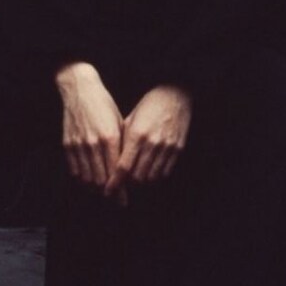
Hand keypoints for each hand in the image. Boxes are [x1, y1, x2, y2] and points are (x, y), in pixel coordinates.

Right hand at [56, 61, 127, 203]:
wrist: (80, 90)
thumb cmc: (104, 105)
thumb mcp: (119, 123)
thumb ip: (122, 146)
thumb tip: (126, 169)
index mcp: (110, 137)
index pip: (116, 172)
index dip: (120, 190)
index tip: (123, 200)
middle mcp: (94, 143)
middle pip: (101, 180)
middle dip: (108, 194)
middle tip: (114, 200)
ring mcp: (79, 145)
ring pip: (87, 178)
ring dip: (95, 189)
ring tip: (102, 192)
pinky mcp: (67, 144)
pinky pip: (74, 170)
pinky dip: (82, 179)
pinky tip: (88, 181)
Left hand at [105, 84, 191, 199]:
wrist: (175, 95)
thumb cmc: (148, 106)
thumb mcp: (129, 120)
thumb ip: (121, 141)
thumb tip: (111, 164)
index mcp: (136, 134)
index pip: (123, 167)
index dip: (115, 182)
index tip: (108, 191)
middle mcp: (152, 143)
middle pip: (137, 177)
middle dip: (127, 185)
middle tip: (122, 185)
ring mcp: (167, 147)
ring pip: (152, 178)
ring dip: (141, 183)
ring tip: (135, 181)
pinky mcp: (178, 149)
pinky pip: (165, 173)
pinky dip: (155, 178)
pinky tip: (149, 174)